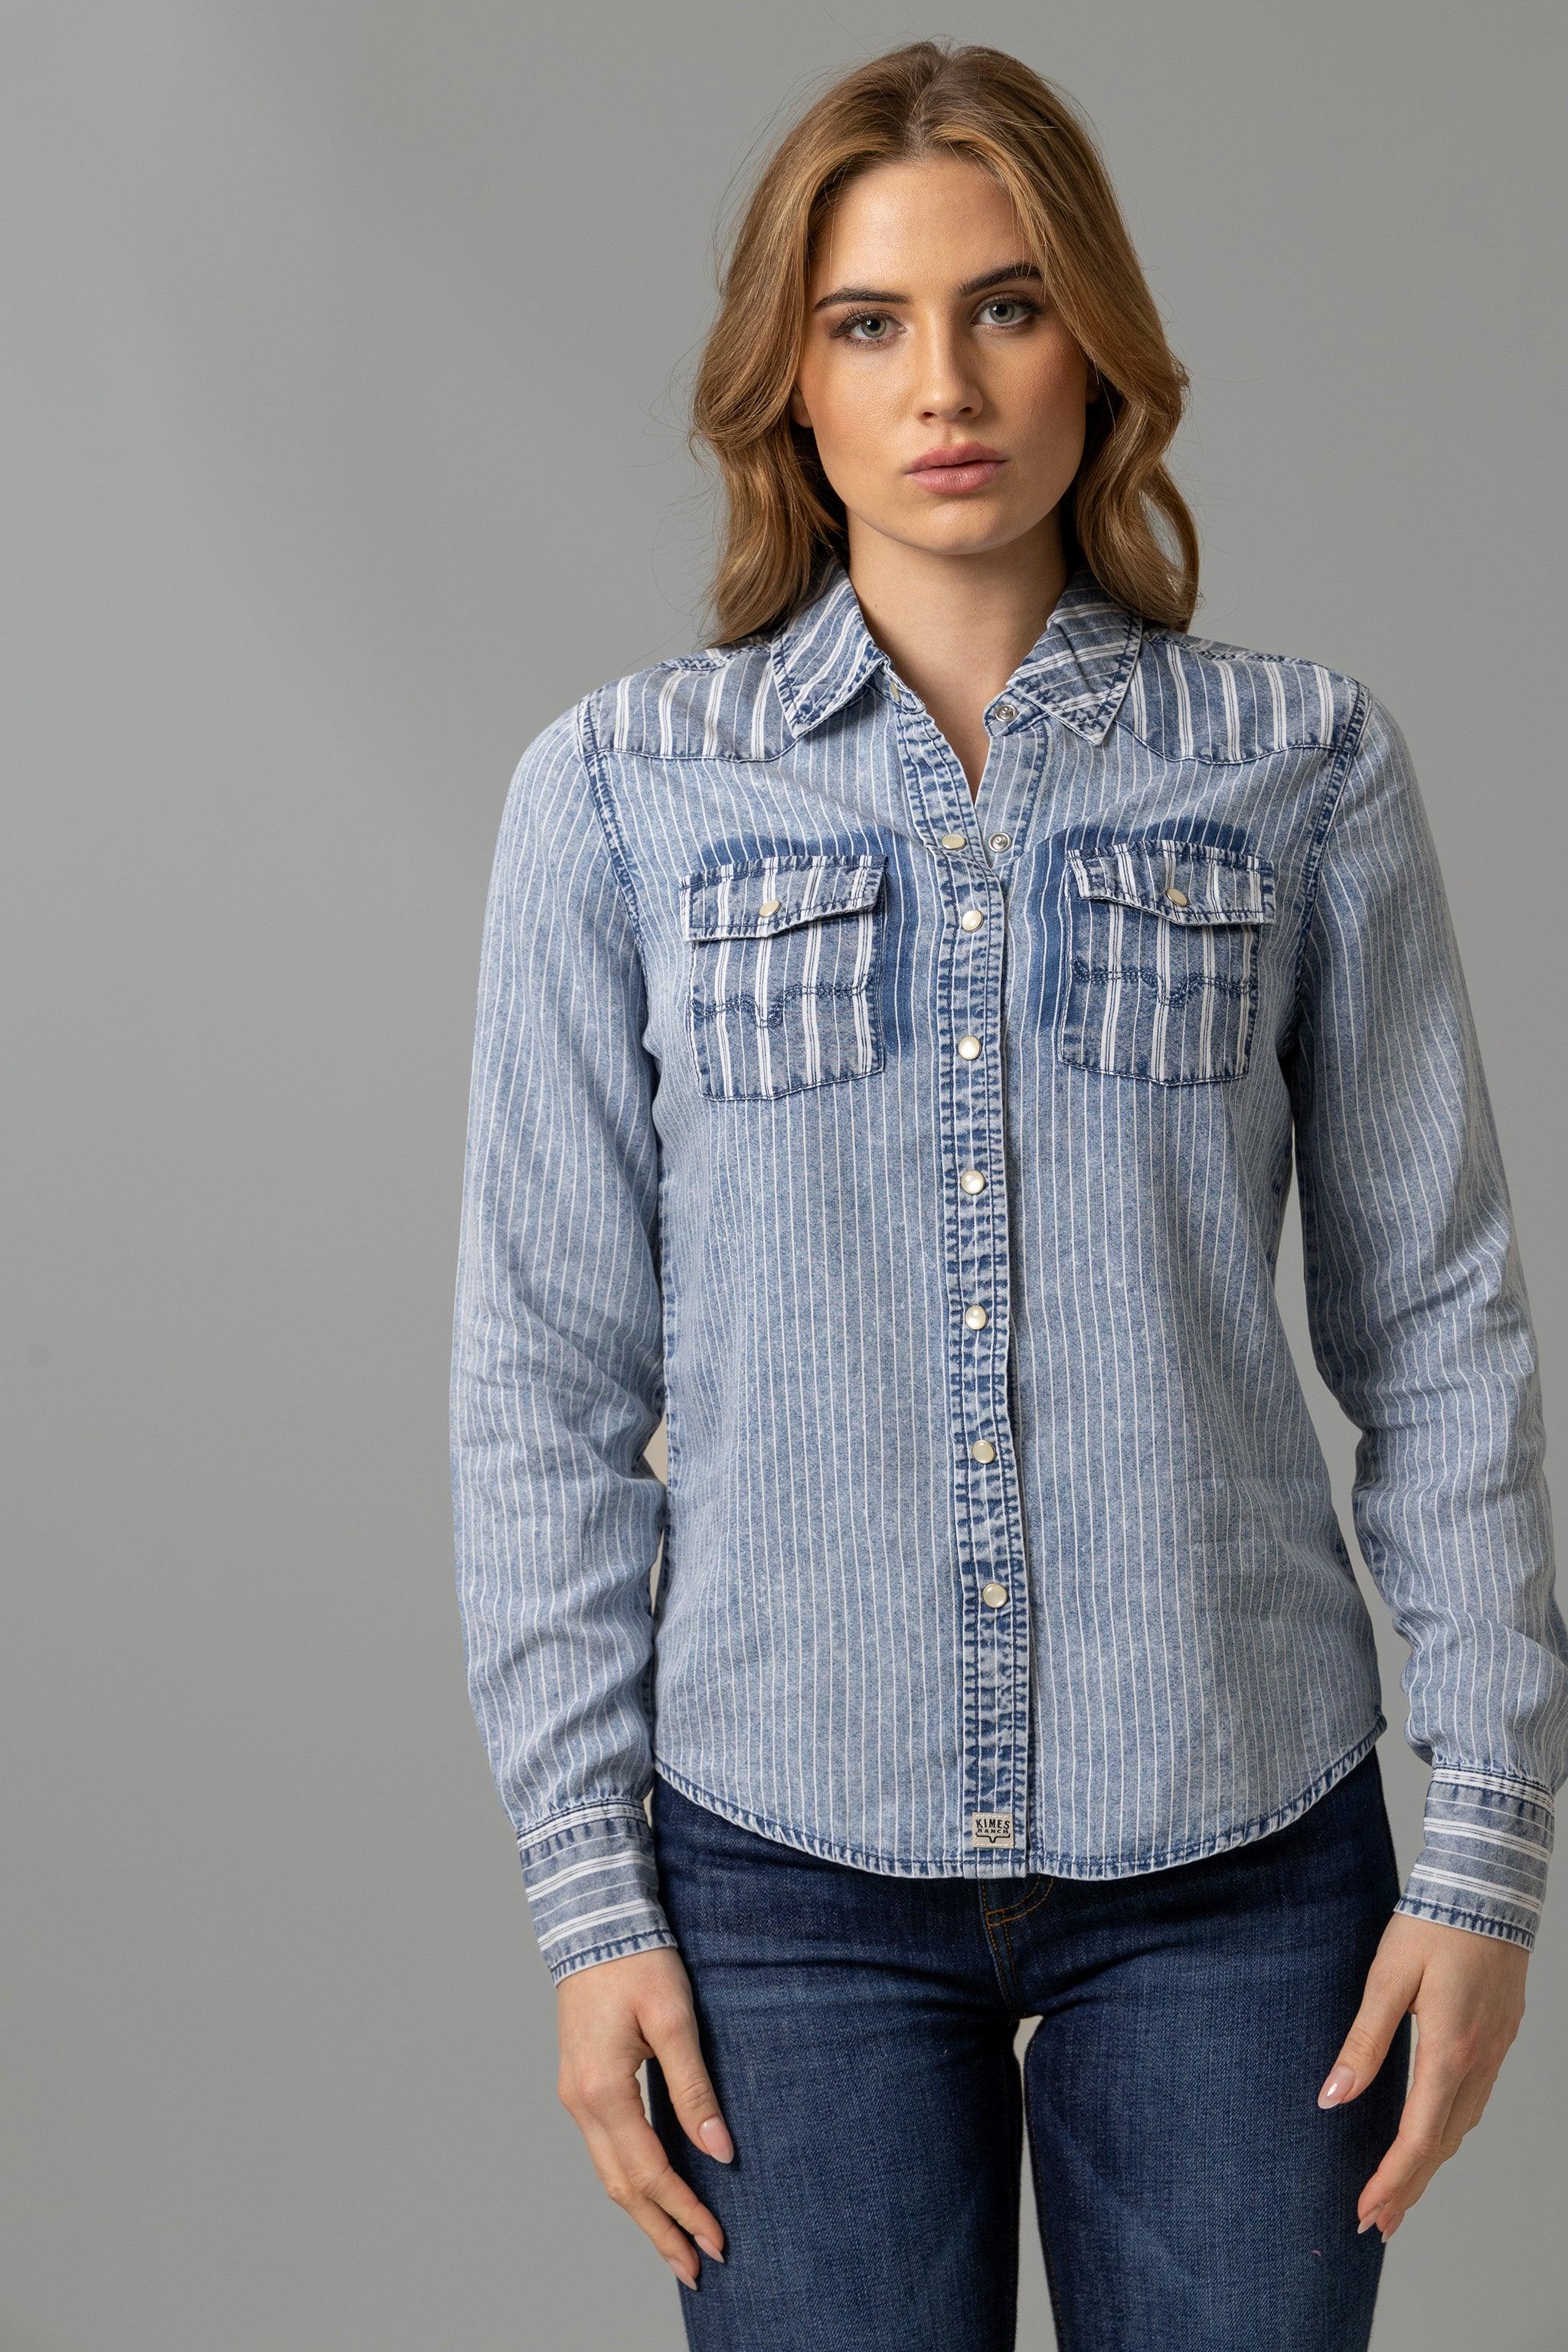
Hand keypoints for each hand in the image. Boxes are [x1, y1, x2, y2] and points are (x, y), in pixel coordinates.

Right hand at [555, 1944, 734, 2289]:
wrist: (595, 1919)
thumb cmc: (638, 1960)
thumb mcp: (674, 2020)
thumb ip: (694, 2089)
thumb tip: (720, 2152)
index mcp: (602, 2090)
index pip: (649, 2172)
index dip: (684, 2211)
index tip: (717, 2243)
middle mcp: (580, 2102)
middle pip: (621, 2188)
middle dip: (660, 2232)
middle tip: (697, 2270)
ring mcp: (575, 2095)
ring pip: (608, 2173)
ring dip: (643, 2213)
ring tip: (676, 2244)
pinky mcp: (580, 2083)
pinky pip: (604, 2150)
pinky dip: (629, 2181)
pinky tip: (651, 2192)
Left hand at [1317, 1913, 1526, 2241]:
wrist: (1488, 1887)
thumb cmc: (1433, 1925)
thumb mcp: (1388, 1978)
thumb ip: (1363, 2041)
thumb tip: (1332, 2097)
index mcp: (1449, 2052)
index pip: (1418, 2137)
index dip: (1391, 2180)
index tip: (1364, 2212)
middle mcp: (1478, 2061)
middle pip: (1443, 2144)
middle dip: (1409, 2188)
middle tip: (1377, 2224)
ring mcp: (1494, 2051)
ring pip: (1462, 2126)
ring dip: (1430, 2164)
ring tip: (1400, 2191)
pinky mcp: (1498, 2036)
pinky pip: (1474, 2101)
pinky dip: (1450, 2131)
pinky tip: (1434, 2135)